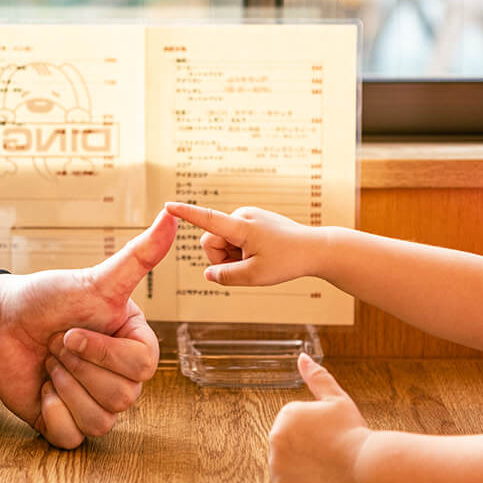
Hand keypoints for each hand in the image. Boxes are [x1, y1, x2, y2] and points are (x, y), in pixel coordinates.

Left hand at [0, 210, 176, 447]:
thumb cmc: (48, 298)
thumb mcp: (95, 280)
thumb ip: (139, 256)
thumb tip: (172, 215)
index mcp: (136, 347)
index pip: (142, 368)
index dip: (103, 353)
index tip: (72, 331)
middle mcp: (121, 379)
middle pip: (122, 398)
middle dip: (77, 367)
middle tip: (56, 344)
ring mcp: (95, 405)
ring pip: (100, 422)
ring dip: (64, 389)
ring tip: (49, 363)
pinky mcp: (66, 425)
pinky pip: (71, 438)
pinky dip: (51, 414)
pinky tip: (41, 389)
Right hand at [164, 202, 320, 286]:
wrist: (315, 249)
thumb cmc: (288, 261)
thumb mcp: (254, 276)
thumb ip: (226, 276)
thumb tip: (208, 274)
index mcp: (242, 226)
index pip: (207, 219)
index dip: (186, 214)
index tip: (167, 206)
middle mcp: (242, 215)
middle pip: (212, 241)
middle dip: (221, 258)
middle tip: (248, 267)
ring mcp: (248, 216)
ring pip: (223, 241)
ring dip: (233, 255)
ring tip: (258, 259)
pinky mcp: (252, 220)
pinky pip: (234, 238)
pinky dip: (242, 251)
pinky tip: (262, 254)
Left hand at [266, 353, 370, 482]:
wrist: (364, 465)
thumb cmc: (352, 431)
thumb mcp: (337, 399)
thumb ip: (316, 377)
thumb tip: (302, 357)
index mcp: (285, 414)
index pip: (294, 424)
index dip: (315, 431)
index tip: (329, 436)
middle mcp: (275, 438)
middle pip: (288, 444)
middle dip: (305, 448)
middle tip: (328, 452)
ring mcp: (277, 464)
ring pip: (286, 464)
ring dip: (301, 466)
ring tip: (324, 465)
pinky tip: (318, 480)